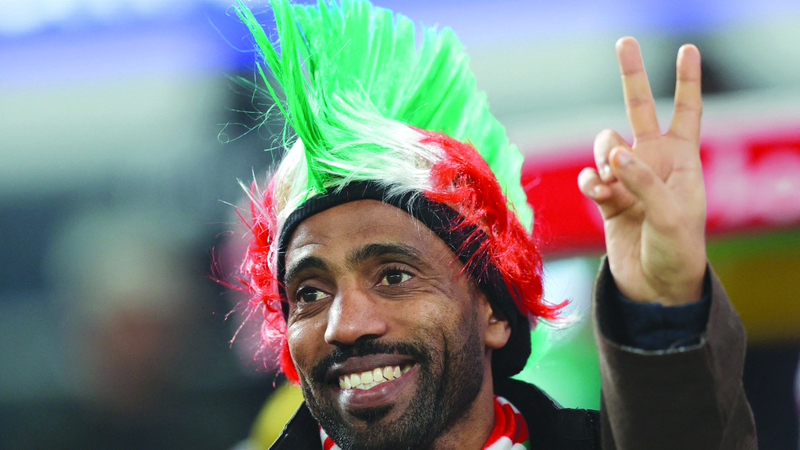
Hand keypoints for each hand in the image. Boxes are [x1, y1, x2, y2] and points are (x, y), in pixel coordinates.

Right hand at [578, 37, 706, 305]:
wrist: (654, 288)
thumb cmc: (677, 251)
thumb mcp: (671, 214)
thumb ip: (643, 179)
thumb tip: (614, 152)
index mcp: (682, 161)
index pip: (687, 111)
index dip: (687, 80)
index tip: (687, 48)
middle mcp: (653, 163)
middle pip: (640, 109)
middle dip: (632, 76)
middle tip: (624, 42)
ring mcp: (628, 179)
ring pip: (605, 145)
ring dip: (602, 157)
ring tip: (608, 181)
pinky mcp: (606, 199)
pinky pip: (590, 176)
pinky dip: (590, 182)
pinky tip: (598, 194)